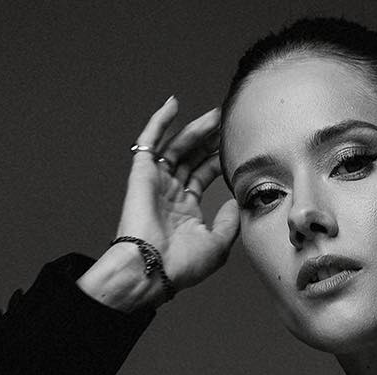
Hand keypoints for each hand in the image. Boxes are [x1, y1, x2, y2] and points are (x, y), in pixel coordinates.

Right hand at [110, 95, 238, 293]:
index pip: (203, 175)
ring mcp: (155, 182)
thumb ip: (229, 223)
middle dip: (209, 140)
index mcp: (185, 210)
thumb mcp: (217, 246)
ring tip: (214, 115)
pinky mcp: (141, 173)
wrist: (152, 267)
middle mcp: (169, 194)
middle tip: (227, 123)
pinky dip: (160, 122)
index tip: (234, 145)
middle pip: (191, 158)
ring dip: (194, 129)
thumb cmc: (181, 265)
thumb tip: (235, 202)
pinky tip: (173, 104)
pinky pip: (149, 141)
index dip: (218, 159)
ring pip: (176, 147)